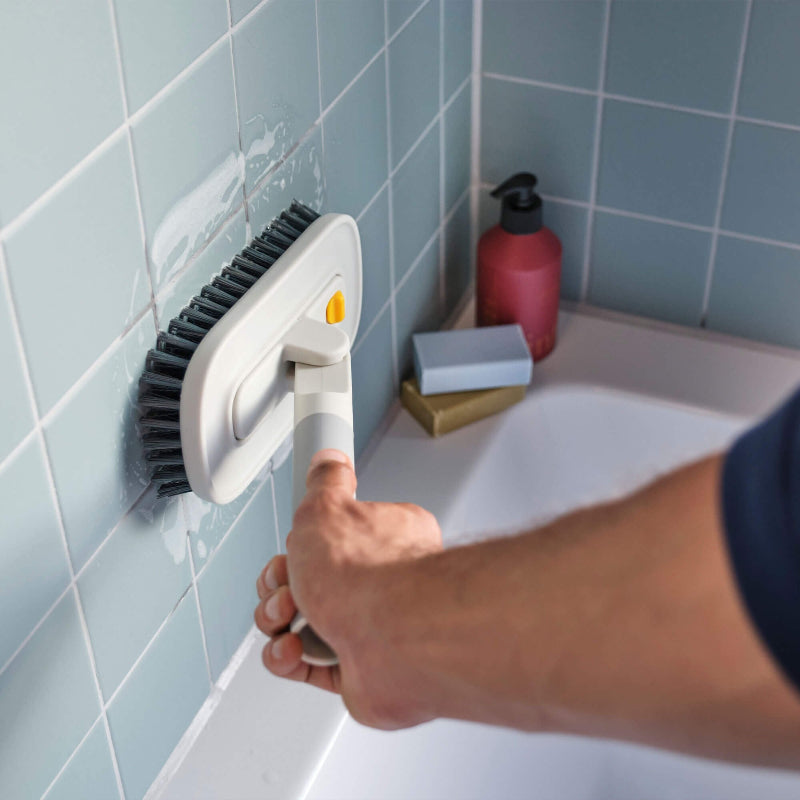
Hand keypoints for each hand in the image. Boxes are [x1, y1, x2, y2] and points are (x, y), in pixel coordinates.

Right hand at [254, 449, 442, 728]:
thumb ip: (326, 482)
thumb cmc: (368, 575)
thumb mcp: (328, 507)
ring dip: (279, 621)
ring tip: (289, 617)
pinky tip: (294, 649)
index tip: (293, 543)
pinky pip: (306, 664)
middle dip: (281, 584)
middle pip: (308, 580)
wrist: (390, 638)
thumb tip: (329, 460)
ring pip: (301, 623)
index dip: (300, 541)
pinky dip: (288, 658)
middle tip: (287, 584)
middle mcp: (379, 583)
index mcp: (383, 538)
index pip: (330, 536)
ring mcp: (367, 627)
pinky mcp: (355, 667)